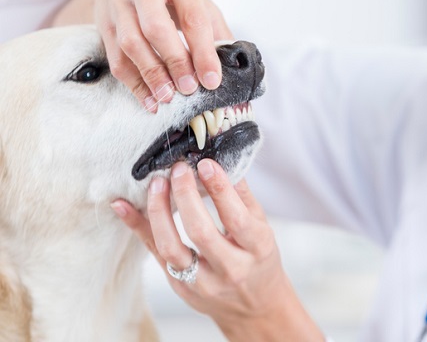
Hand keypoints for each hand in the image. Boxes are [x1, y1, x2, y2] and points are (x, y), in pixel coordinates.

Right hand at [51, 0, 232, 111]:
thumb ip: (215, 29)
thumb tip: (231, 65)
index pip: (192, 16)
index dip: (203, 52)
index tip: (211, 80)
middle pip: (156, 27)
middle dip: (175, 62)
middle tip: (188, 88)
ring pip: (131, 43)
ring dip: (151, 76)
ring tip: (168, 97)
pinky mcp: (102, 20)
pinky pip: (116, 58)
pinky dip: (134, 83)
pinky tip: (150, 100)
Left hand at [111, 160, 322, 340]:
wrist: (255, 307)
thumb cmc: (260, 261)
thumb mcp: (262, 228)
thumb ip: (243, 197)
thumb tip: (223, 160)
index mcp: (257, 249)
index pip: (236, 218)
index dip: (219, 189)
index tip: (205, 164)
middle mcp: (230, 269)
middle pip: (200, 232)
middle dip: (185, 196)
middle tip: (179, 169)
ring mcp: (202, 282)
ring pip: (172, 248)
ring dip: (159, 212)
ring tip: (157, 184)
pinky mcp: (180, 287)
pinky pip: (154, 255)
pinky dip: (137, 227)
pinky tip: (122, 205)